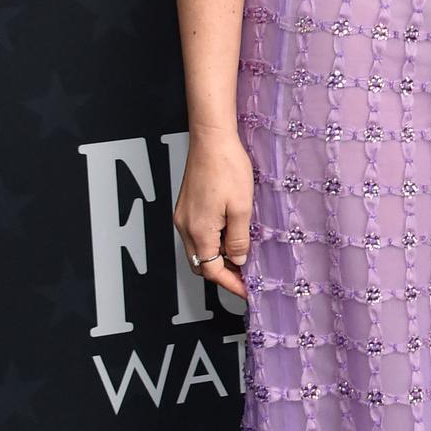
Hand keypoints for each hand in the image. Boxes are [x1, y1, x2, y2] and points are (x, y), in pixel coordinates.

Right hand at [172, 132, 253, 301]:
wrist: (211, 139)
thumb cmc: (227, 168)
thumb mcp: (241, 208)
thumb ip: (238, 239)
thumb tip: (238, 260)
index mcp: (198, 231)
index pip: (211, 271)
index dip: (231, 284)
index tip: (247, 291)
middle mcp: (185, 226)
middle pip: (201, 264)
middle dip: (223, 274)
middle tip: (246, 277)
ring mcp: (183, 216)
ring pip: (199, 250)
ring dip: (218, 258)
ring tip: (243, 256)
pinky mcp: (186, 207)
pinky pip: (197, 235)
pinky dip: (213, 243)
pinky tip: (231, 236)